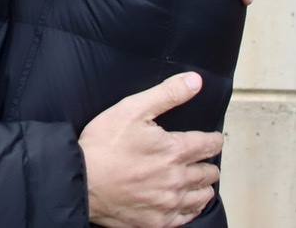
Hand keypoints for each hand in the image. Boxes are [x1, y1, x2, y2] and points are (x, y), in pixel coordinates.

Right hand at [80, 73, 222, 227]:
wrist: (80, 180)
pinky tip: (188, 203)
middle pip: (208, 173)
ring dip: (204, 187)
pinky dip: (191, 209)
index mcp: (174, 150)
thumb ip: (167, 94)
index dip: (214, 140)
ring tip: (201, 181)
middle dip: (209, 163)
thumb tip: (195, 81)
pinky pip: (186, 218)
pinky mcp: (156, 222)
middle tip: (205, 160)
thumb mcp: (132, 109)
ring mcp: (167, 203)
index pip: (209, 145)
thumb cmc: (104, 144)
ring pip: (201, 197)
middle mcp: (177, 179)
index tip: (214, 139)